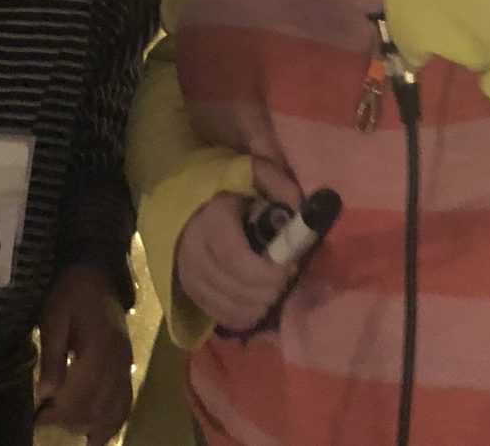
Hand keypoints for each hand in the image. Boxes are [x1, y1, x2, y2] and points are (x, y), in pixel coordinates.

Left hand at [34, 263, 132, 445]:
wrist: (96, 273)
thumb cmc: (70, 294)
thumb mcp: (53, 319)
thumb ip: (51, 357)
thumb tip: (46, 394)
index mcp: (98, 347)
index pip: (80, 394)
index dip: (59, 412)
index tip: (39, 417)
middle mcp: (117, 361)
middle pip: (96, 406)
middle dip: (70, 420)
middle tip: (46, 420)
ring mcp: (126, 364)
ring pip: (112, 409)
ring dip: (89, 424)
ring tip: (67, 425)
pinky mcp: (128, 365)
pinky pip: (125, 402)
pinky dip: (114, 422)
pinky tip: (99, 438)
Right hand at [174, 158, 301, 331]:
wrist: (191, 201)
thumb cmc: (229, 187)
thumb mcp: (254, 172)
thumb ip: (280, 185)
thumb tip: (301, 210)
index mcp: (210, 220)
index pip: (236, 258)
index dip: (266, 271)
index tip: (290, 267)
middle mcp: (193, 252)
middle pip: (235, 287)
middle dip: (269, 289)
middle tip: (287, 279)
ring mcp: (188, 275)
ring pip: (229, 306)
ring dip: (259, 304)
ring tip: (274, 289)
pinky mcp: (190, 292)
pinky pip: (221, 316)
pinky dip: (245, 316)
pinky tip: (258, 301)